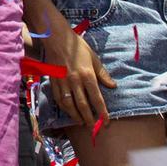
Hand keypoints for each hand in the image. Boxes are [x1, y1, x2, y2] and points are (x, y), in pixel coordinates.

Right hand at [28, 0, 114, 124]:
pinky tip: (69, 112)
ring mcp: (63, 82)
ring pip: (69, 104)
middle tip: (93, 127)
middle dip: (89, 118)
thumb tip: (113, 86)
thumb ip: (103, 74)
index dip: (102, 112)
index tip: (106, 121)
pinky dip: (64, 108)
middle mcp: (75, 81)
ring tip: (81, 123)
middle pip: (83, 105)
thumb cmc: (78, 46)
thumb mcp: (94, 58)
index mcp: (87, 75)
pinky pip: (59, 99)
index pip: (96, 98)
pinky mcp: (53, 81)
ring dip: (76, 116)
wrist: (57, 38)